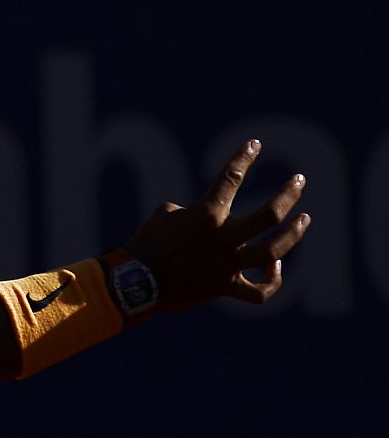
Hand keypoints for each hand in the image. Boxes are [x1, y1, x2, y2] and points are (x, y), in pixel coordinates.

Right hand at [122, 139, 309, 312]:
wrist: (134, 284)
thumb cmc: (145, 244)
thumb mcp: (165, 215)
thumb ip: (193, 211)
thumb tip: (208, 218)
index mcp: (206, 215)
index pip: (230, 178)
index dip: (244, 157)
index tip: (255, 144)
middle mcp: (222, 238)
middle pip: (270, 214)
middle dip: (289, 195)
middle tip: (299, 181)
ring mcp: (226, 264)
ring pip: (273, 251)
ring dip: (293, 234)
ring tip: (303, 219)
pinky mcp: (224, 287)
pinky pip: (259, 292)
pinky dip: (270, 280)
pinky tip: (273, 267)